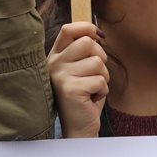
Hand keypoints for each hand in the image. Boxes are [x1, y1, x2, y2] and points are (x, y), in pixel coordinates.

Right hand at [48, 22, 108, 138]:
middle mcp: (54, 63)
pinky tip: (91, 98)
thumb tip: (97, 33)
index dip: (87, 28)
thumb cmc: (83, 97)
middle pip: (87, 43)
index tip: (99, 36)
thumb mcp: (80, 70)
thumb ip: (83, 52)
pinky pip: (100, 81)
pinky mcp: (70, 89)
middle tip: (95, 74)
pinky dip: (102, 91)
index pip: (69, 30)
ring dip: (103, 77)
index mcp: (55, 56)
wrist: (77, 127)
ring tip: (92, 88)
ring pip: (97, 63)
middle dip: (101, 57)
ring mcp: (60, 75)